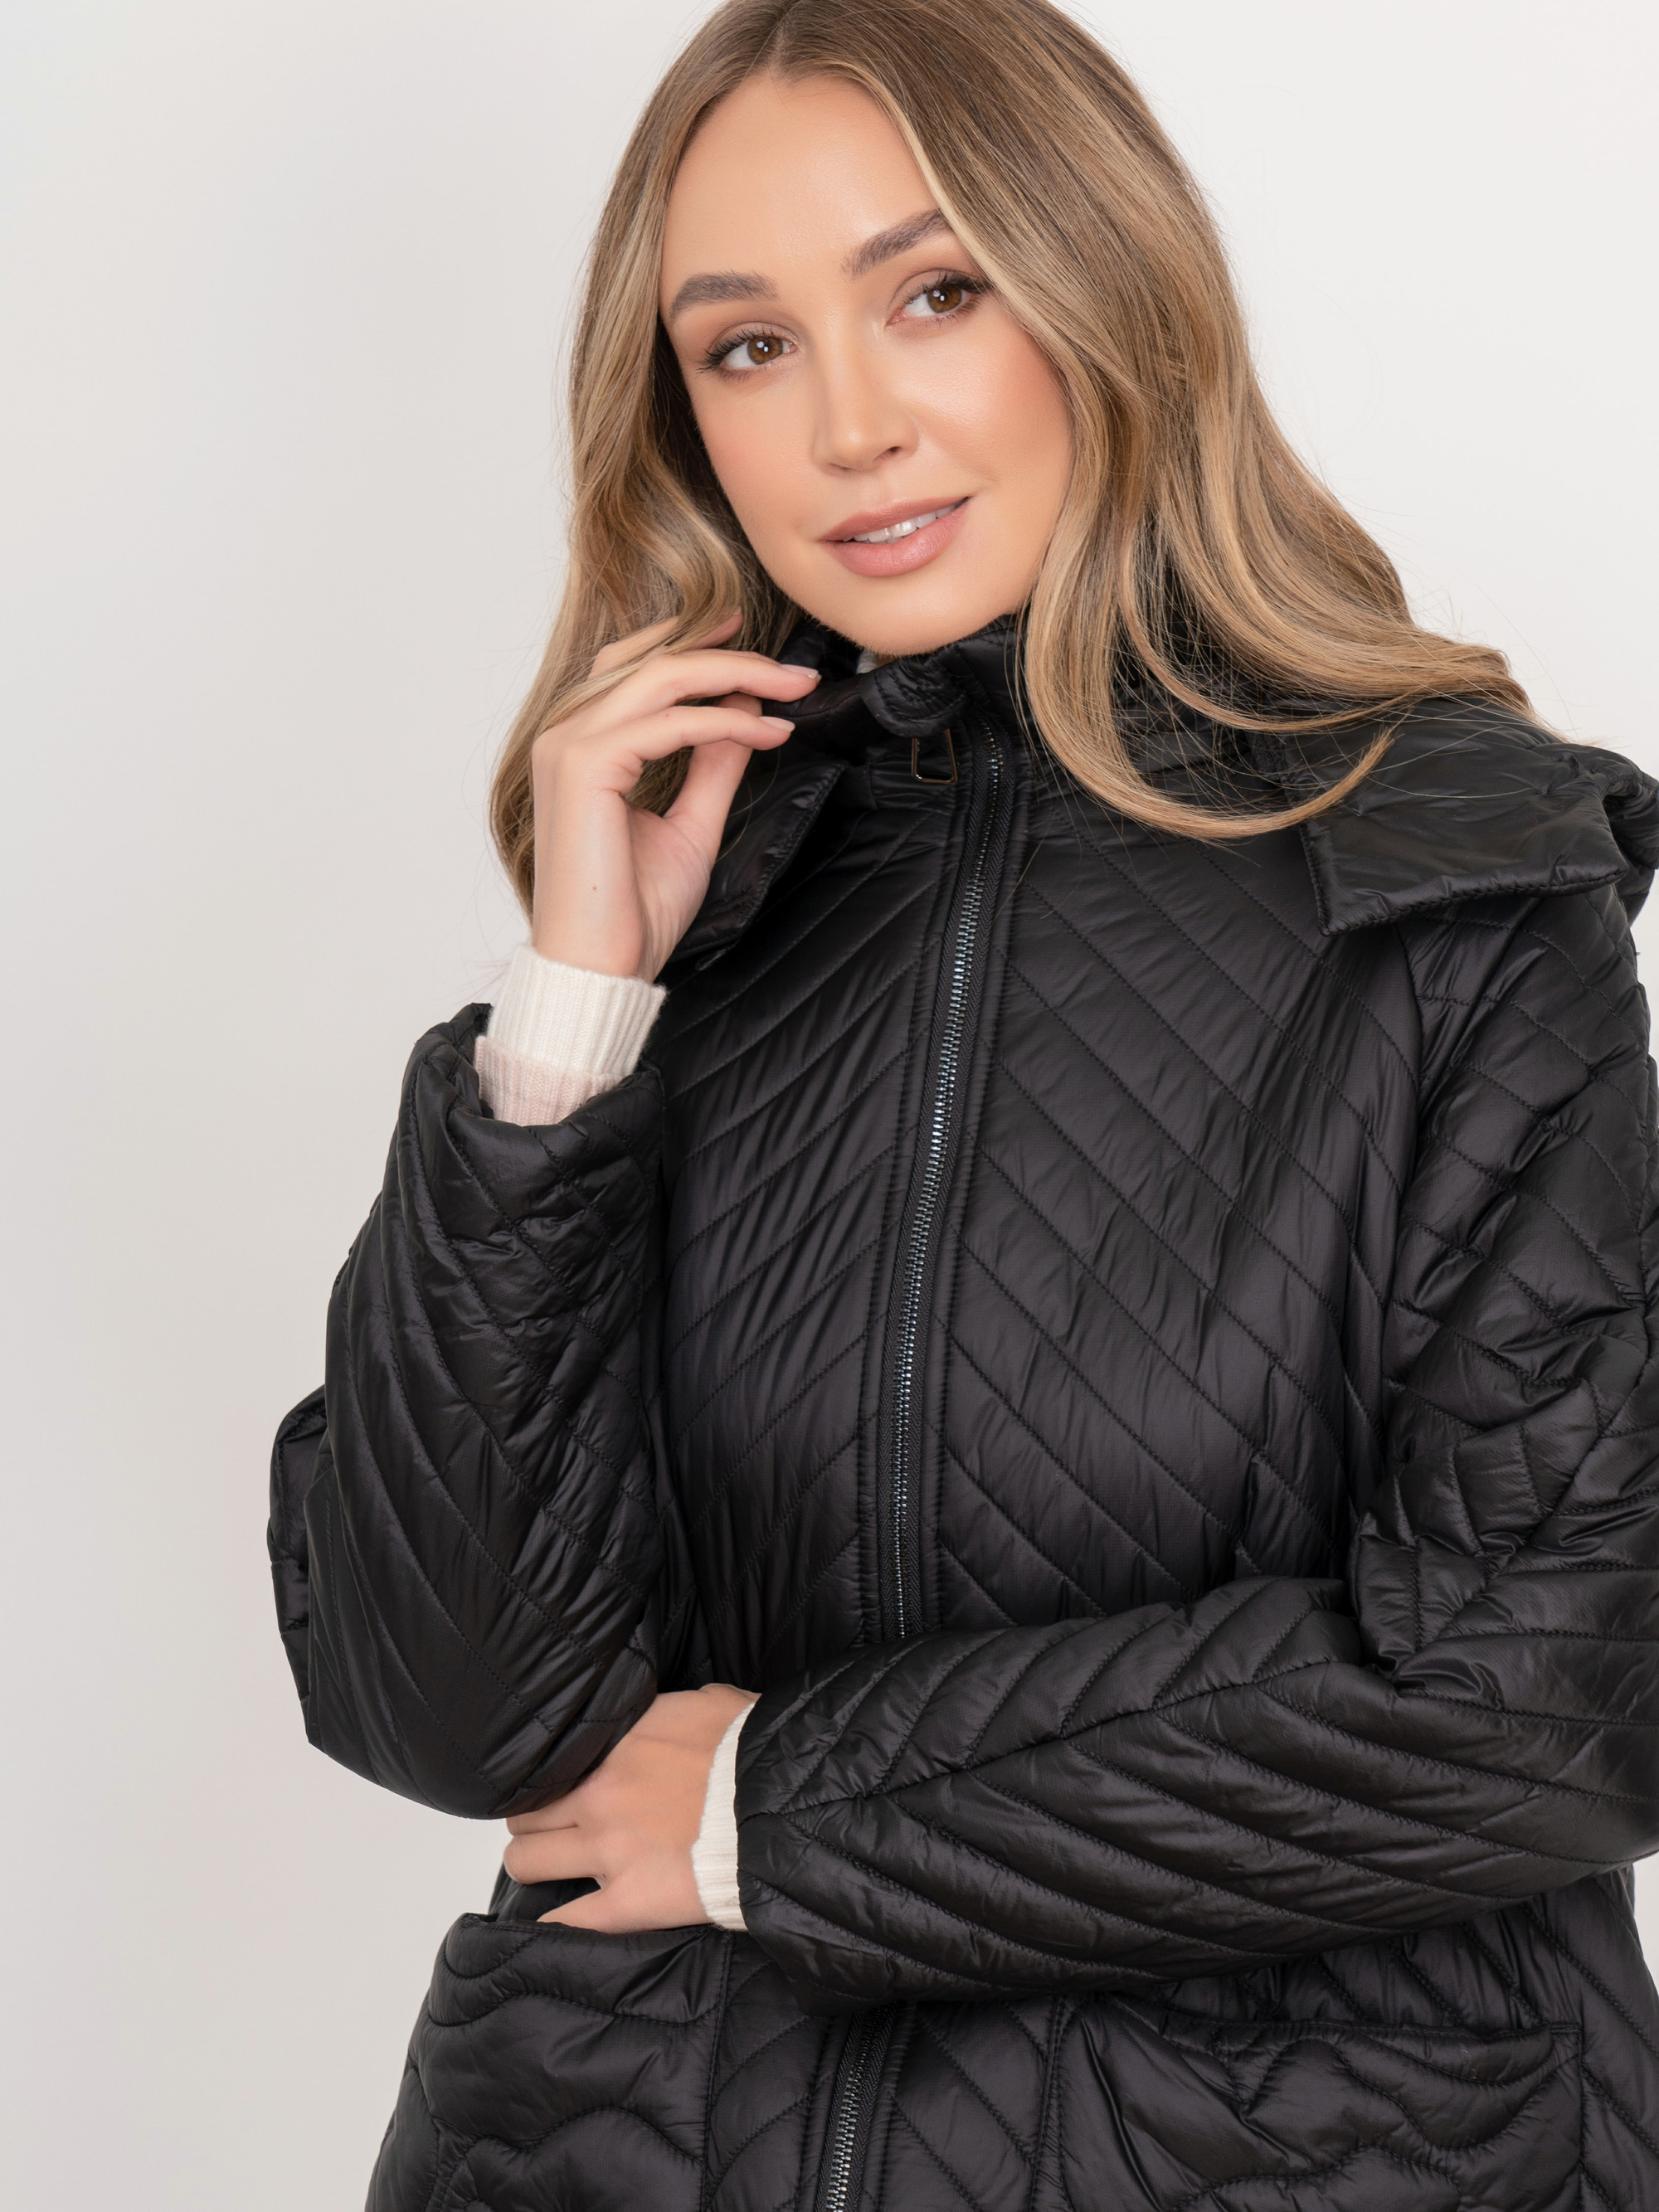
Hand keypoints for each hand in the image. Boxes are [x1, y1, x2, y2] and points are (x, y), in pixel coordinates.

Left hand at [502, 1683, 756, 1931]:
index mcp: (617, 1743)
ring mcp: (608, 1850)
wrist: (782, 1804)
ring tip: (551, 1868)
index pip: (552, 1760)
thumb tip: (665, 1712)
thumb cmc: (754, 1751)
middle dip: (536, 1820)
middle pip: (526, 1811)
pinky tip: (551, 1925)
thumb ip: (671, 1709)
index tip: (564, 1784)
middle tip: (554, 1829)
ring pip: (525, 1861)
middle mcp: (599, 1794)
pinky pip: (566, 1920)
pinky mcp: (628, 1900)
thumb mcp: (710, 1702)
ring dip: (535, 1863)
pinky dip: (555, 1924)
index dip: (554, 1775)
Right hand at [528, 614, 820, 980]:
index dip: (694, 643)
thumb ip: (713, 764)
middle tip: (798, 672)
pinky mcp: (583, 767)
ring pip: (662, 678)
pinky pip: (669, 724)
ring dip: (737, 676)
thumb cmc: (632, 913)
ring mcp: (568, 746)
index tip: (754, 645)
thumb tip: (746, 712)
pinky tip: (769, 733)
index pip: (635, 666)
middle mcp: (565, 735)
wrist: (601, 969)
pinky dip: (726, 723)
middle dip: (732, 656)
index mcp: (580, 745)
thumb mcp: (691, 825)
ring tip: (793, 690)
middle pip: (653, 660)